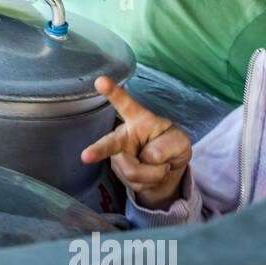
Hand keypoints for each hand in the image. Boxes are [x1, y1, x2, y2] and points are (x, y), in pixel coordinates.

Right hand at [80, 76, 191, 209]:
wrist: (166, 170)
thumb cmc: (171, 146)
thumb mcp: (180, 143)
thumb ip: (167, 146)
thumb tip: (147, 157)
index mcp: (138, 120)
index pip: (125, 104)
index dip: (113, 92)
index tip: (100, 80)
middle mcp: (123, 136)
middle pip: (110, 144)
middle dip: (98, 150)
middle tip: (86, 156)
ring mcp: (118, 156)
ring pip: (133, 172)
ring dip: (154, 174)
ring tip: (160, 167)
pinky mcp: (119, 172)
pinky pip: (136, 183)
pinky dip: (151, 182)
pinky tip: (151, 175)